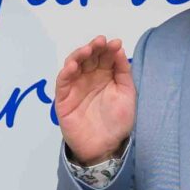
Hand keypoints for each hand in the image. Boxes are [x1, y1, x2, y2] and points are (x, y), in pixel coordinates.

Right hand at [54, 36, 134, 165]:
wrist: (106, 147)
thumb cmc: (117, 121)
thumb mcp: (127, 94)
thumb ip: (123, 72)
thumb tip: (118, 49)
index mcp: (104, 75)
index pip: (104, 57)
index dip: (108, 48)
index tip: (115, 43)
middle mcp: (89, 78)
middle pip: (88, 57)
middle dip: (93, 48)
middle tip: (100, 42)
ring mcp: (75, 87)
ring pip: (73, 65)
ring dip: (78, 55)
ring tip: (87, 50)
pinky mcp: (63, 99)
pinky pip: (62, 82)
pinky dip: (66, 72)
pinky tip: (72, 66)